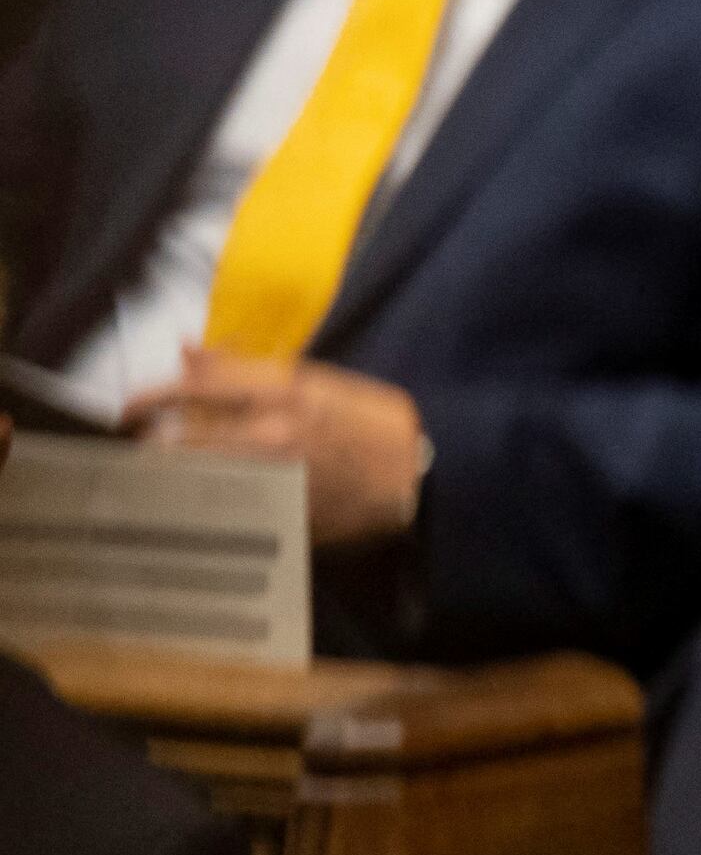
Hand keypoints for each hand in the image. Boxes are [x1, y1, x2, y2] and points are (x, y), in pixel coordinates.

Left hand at [127, 353, 429, 544]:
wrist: (416, 475)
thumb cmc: (370, 422)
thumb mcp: (316, 379)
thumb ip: (247, 366)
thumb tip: (188, 349)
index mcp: (283, 390)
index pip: (195, 386)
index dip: (151, 395)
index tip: (130, 405)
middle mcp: (272, 430)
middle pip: (182, 436)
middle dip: (155, 440)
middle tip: (148, 442)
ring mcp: (273, 472)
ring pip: (194, 472)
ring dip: (171, 470)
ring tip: (168, 468)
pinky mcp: (276, 506)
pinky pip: (219, 501)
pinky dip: (199, 495)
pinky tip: (199, 494)